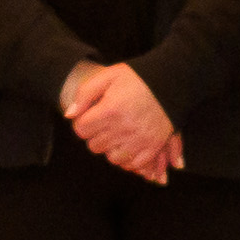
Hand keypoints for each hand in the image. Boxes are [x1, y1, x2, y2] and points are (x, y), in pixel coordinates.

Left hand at [61, 59, 184, 179]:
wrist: (170, 82)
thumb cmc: (137, 78)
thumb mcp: (107, 76)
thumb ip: (84, 94)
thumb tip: (70, 115)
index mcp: (110, 110)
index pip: (81, 130)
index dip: (83, 123)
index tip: (91, 116)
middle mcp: (123, 128)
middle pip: (94, 145)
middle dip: (96, 135)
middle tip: (105, 123)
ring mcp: (139, 140)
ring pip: (111, 157)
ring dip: (111, 147)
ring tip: (117, 133)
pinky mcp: (153, 146)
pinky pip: (132, 163)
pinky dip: (127, 158)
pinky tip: (127, 145)